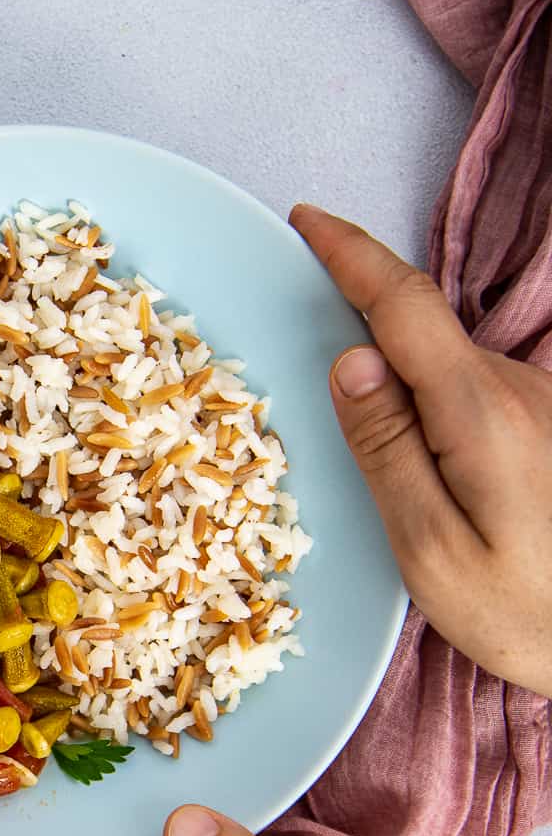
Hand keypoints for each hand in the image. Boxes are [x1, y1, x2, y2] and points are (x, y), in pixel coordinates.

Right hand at [291, 204, 551, 697]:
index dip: (352, 254)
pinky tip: (434, 485)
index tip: (307, 221)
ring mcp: (540, 409)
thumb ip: (387, 450)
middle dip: (364, 339)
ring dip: (404, 397)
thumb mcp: (432, 549)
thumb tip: (351, 361)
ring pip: (447, 374)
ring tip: (393, 479)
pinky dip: (434, 419)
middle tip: (320, 397)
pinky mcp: (549, 432)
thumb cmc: (530, 613)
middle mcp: (517, 392)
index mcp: (480, 410)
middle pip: (421, 337)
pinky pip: (471, 403)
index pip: (404, 304)